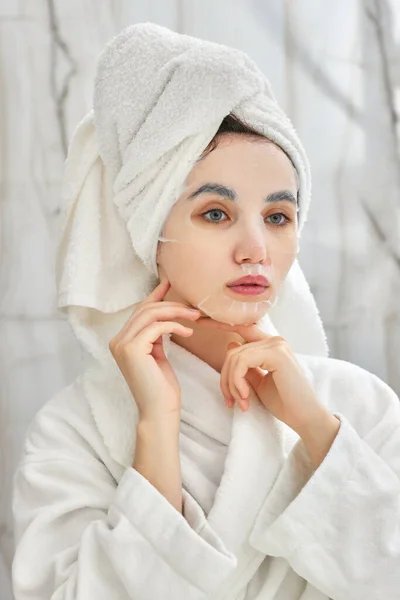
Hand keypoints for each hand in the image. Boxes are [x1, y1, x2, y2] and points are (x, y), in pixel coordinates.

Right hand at [108, 278, 200, 422]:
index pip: (139, 311)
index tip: (169, 283)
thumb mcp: (157, 354)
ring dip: (176, 312)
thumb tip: (164, 314)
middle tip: (193, 308)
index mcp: (121, 341)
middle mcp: (117, 341)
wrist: (159, 411)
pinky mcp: (132, 349)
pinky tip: (188, 331)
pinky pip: (157, 327)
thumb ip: (155, 335)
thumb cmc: (161, 387)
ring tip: (195, 317)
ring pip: (150, 314)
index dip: (155, 295)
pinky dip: (175, 326)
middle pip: (145, 310)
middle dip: (171, 304)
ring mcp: (122, 344)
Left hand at [196, 319, 327, 433]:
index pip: (242, 327)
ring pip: (234, 357)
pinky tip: (245, 397)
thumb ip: (245, 365)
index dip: (219, 323)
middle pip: (232, 350)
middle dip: (225, 378)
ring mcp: (276, 345)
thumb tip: (229, 344)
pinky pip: (241, 362)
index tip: (200, 320)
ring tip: (240, 403)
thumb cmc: (284, 402)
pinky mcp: (276, 354)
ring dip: (231, 384)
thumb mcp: (257, 382)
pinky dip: (237, 381)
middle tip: (230, 402)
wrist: (305, 418)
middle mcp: (275, 340)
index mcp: (271, 345)